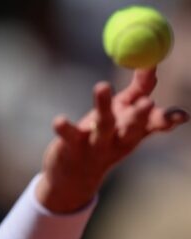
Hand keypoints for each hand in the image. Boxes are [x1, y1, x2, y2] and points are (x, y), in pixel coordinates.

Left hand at [37, 68, 188, 212]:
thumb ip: (139, 90)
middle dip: (140, 115)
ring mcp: (95, 144)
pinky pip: (69, 135)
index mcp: (135, 131)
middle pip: (132, 127)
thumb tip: (152, 62)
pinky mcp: (72, 146)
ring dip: (103, 106)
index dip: (167, 118)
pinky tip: (58, 121)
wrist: (74, 176)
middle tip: (147, 102)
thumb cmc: (104, 138)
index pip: (155, 123)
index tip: (180, 116)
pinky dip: (64, 128)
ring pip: (102, 125)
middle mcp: (118, 139)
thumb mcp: (124, 115)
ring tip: (101, 85)